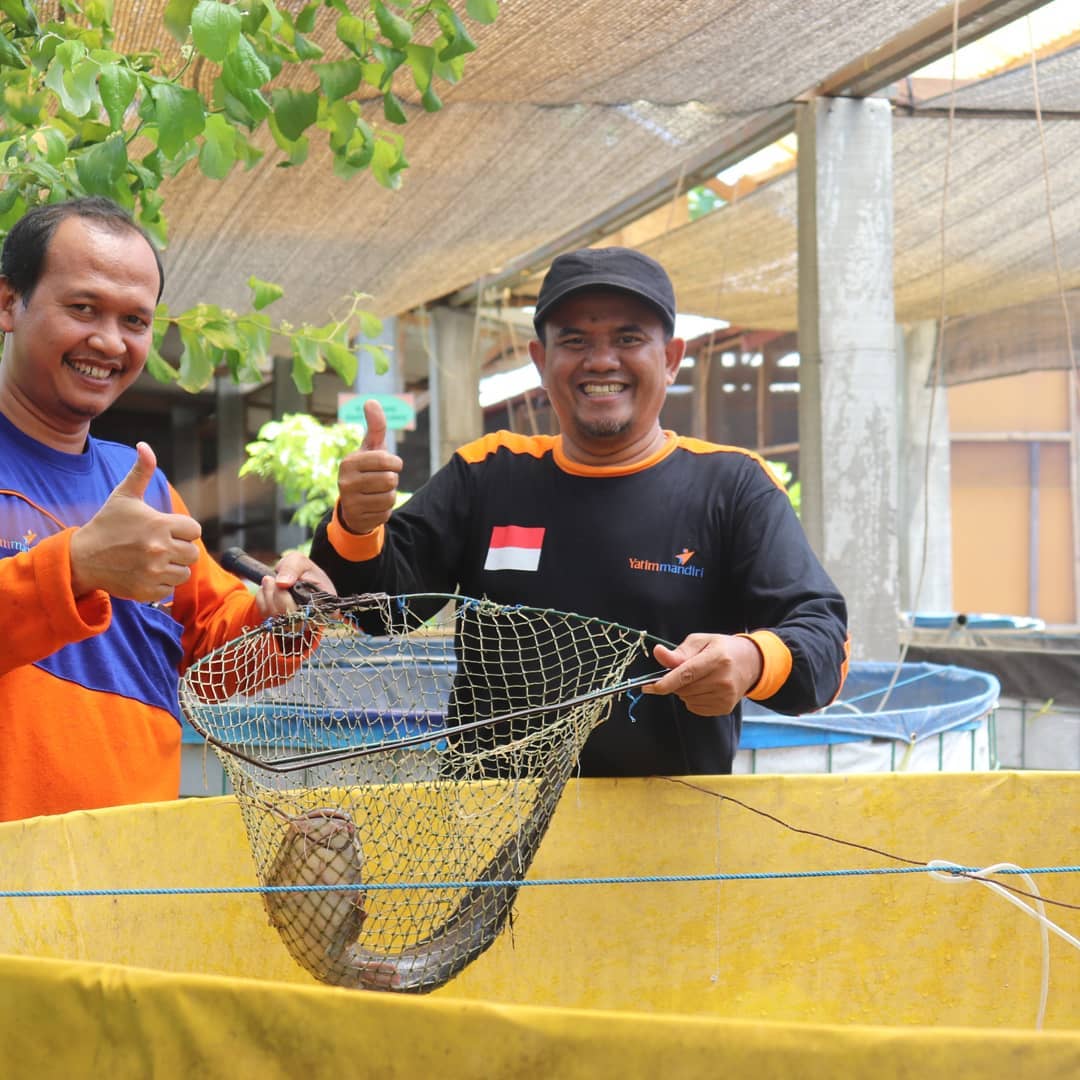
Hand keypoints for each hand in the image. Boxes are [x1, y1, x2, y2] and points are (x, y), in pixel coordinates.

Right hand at [68, 442, 201, 603]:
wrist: (81, 558)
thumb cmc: (106, 524)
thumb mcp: (124, 496)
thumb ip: (141, 471)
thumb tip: (144, 446)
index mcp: (160, 525)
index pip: (195, 530)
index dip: (183, 530)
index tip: (167, 530)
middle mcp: (160, 549)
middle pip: (193, 553)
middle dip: (180, 549)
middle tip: (159, 546)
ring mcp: (154, 572)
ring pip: (184, 573)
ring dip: (173, 567)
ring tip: (152, 560)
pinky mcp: (147, 591)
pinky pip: (169, 589)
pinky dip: (160, 583)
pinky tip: (144, 573)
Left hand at [254, 553, 337, 617]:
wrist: (298, 577)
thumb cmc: (304, 570)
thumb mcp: (301, 561)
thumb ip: (293, 567)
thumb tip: (281, 583)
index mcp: (324, 606)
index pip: (305, 611)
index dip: (288, 599)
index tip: (281, 583)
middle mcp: (312, 621)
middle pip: (289, 617)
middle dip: (275, 595)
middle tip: (269, 578)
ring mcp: (296, 625)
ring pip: (276, 619)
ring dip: (267, 597)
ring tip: (268, 581)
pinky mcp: (281, 625)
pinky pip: (267, 616)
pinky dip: (262, 601)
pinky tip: (267, 591)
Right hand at [336, 399, 402, 534]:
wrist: (352, 504)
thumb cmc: (366, 469)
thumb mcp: (371, 448)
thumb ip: (375, 426)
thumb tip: (371, 400)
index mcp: (349, 462)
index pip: (387, 461)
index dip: (395, 463)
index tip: (389, 464)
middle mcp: (345, 481)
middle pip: (390, 480)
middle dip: (391, 481)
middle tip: (380, 481)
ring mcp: (350, 501)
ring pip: (390, 497)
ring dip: (389, 495)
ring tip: (376, 492)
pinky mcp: (358, 518)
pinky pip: (385, 513)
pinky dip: (384, 510)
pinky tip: (373, 506)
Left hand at [641, 633, 763, 715]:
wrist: (750, 663)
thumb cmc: (722, 649)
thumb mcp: (701, 641)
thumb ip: (679, 651)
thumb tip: (658, 653)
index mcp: (717, 658)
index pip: (687, 674)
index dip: (665, 682)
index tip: (648, 687)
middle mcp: (723, 679)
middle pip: (684, 688)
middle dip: (674, 682)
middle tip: (681, 672)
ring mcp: (725, 696)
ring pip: (687, 699)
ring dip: (683, 691)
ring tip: (697, 678)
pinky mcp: (725, 708)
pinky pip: (695, 707)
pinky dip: (691, 699)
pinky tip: (702, 688)